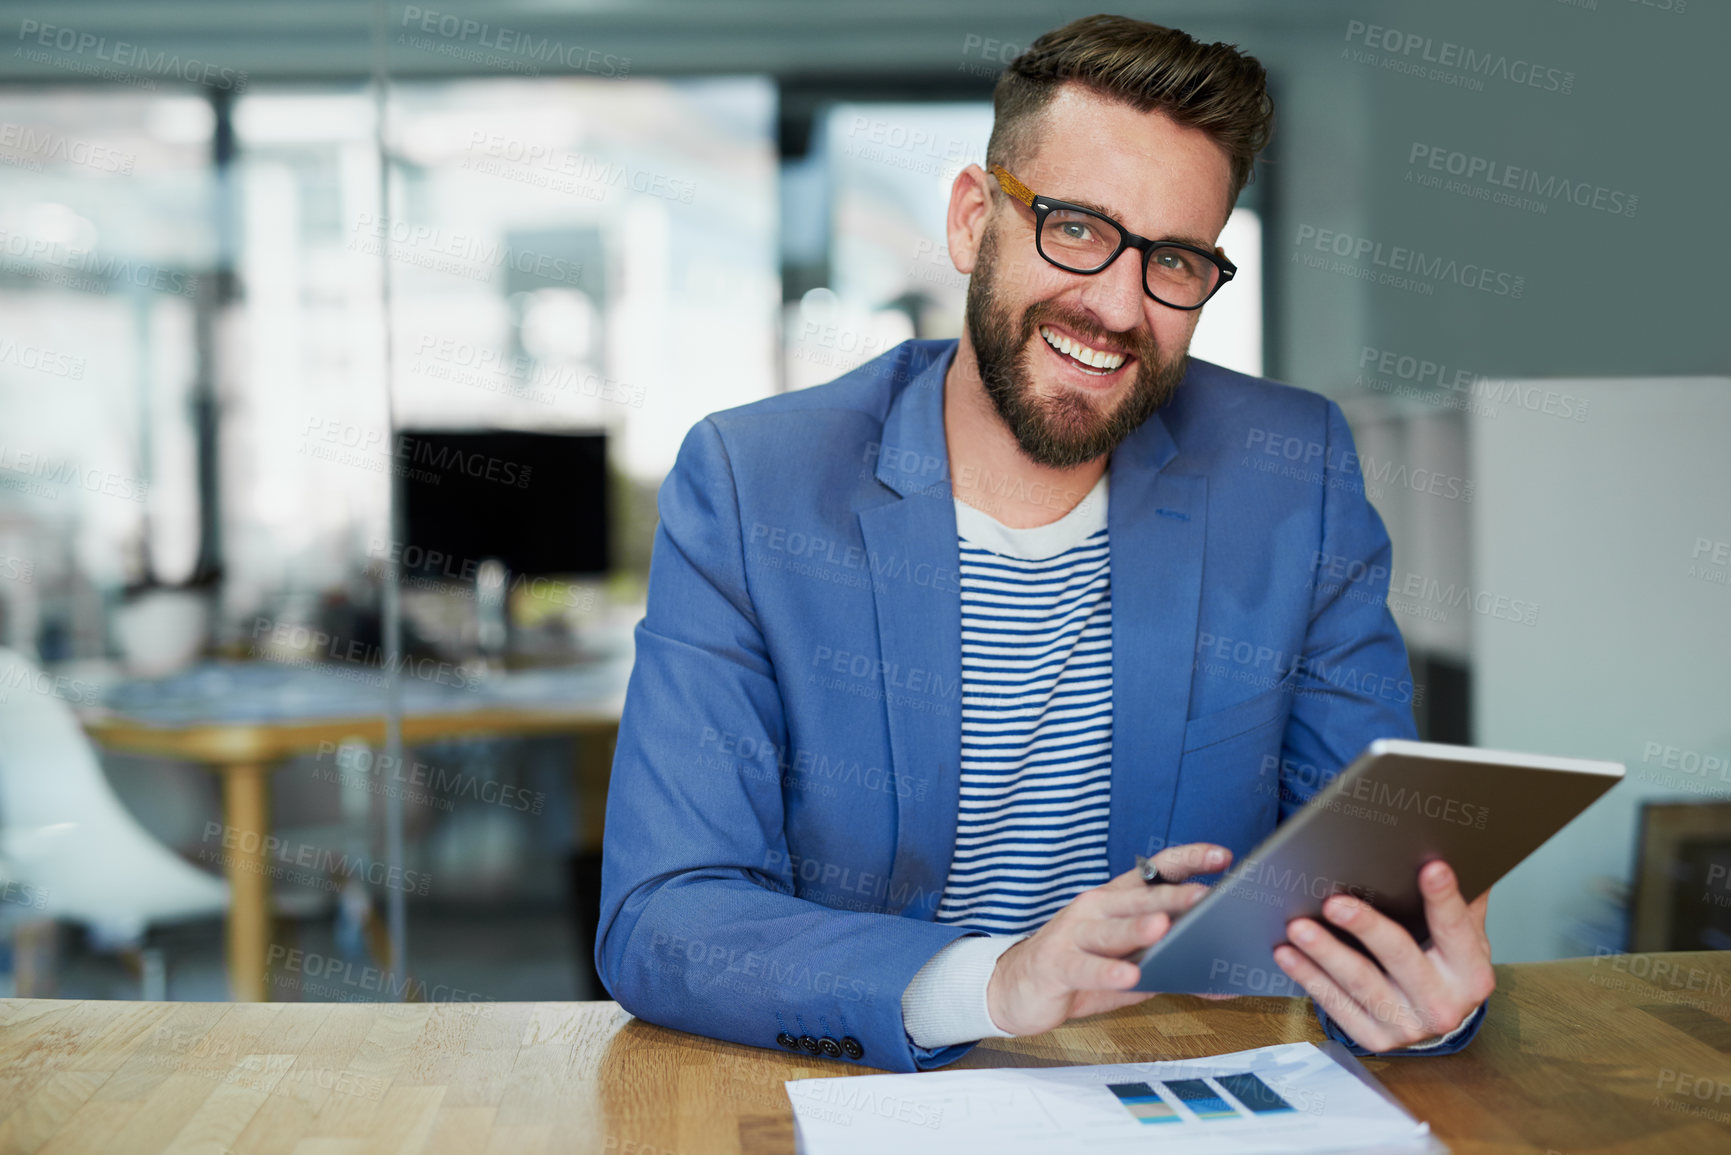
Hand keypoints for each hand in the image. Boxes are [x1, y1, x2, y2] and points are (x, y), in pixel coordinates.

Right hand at [985, 843, 1232, 1035]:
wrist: (1018, 988)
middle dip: (1172, 895)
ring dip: (1137, 928)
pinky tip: (1127, 975)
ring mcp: (1072, 933)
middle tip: (1205, 895)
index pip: (1154, 871)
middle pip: (1137, 897)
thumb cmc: (1080, 970)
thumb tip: (1221, 981)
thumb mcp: (1129, 965)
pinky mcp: (1055, 964)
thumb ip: (1169, 966)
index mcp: (1116, 900)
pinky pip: (1084, 967)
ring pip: (1110, 929)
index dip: (1187, 860)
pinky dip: (1106, 971)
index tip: (1222, 856)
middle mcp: (1094, 907)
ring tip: (1164, 927)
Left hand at [1273, 859, 1493, 1050]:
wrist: (1436, 1015)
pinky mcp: (1374, 1038)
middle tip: (1334, 902)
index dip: (1444, 898)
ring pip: (1360, 983)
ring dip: (1325, 953)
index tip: (1431, 867)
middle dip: (1365, 927)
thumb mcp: (1463, 935)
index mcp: (1472, 974)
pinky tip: (1287, 954)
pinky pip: (1335, 1004)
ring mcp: (1407, 1026)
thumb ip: (1460, 898)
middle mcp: (1444, 1005)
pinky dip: (1308, 977)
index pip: (1456, 929)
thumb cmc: (1445, 964)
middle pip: (1400, 957)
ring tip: (1298, 927)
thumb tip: (1451, 847)